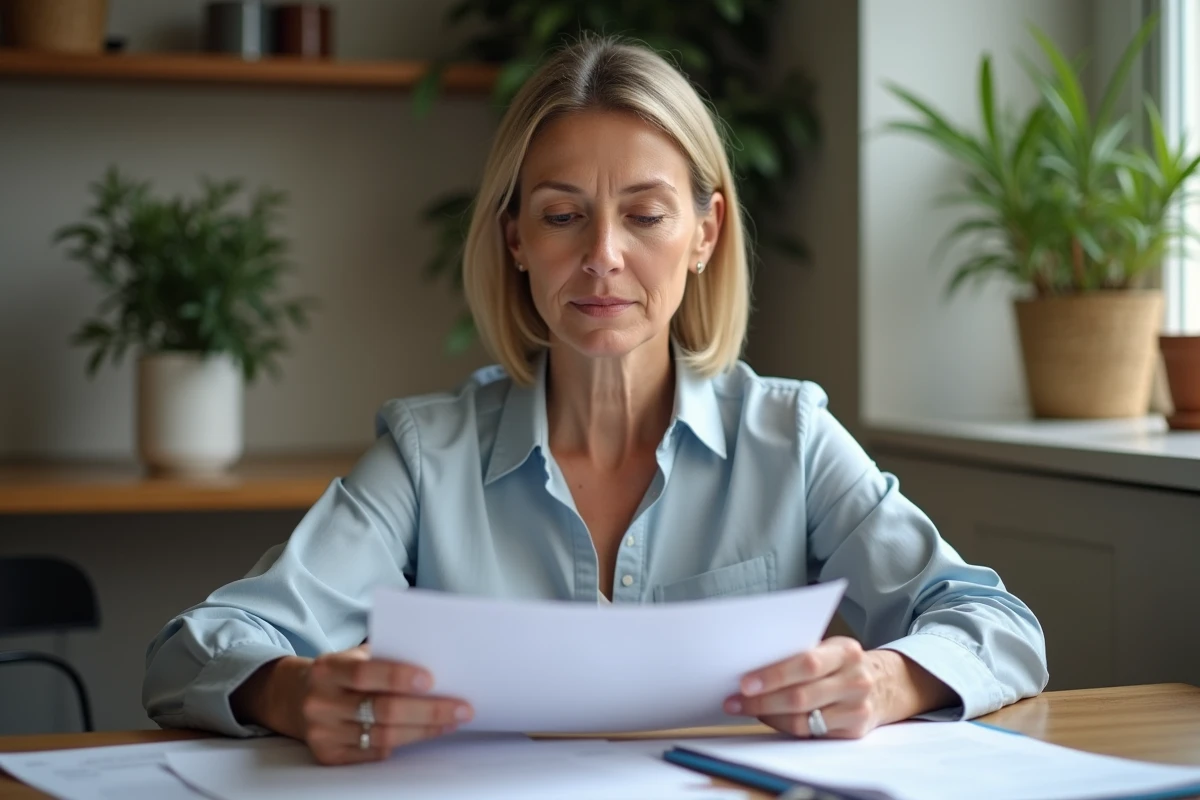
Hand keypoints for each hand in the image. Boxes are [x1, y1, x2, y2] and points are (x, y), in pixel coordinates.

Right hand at [234, 644, 472, 764]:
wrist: (294, 696)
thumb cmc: (340, 672)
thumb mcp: (353, 655)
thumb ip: (385, 657)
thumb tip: (436, 663)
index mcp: (328, 668)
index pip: (365, 673)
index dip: (398, 676)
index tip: (432, 679)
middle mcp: (321, 701)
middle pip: (381, 710)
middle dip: (428, 711)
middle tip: (461, 708)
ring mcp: (322, 731)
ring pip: (383, 736)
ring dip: (424, 730)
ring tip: (451, 721)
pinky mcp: (327, 755)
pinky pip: (373, 753)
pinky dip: (403, 743)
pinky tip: (425, 733)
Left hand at [723, 637, 897, 738]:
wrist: (884, 685)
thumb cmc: (842, 664)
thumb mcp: (829, 649)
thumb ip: (799, 654)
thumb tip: (751, 664)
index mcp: (846, 652)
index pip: (806, 664)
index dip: (773, 675)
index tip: (745, 682)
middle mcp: (855, 680)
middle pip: (801, 696)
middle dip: (762, 700)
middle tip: (735, 701)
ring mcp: (857, 708)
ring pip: (802, 720)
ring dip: (768, 716)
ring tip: (745, 709)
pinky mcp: (854, 731)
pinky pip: (810, 734)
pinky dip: (784, 726)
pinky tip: (769, 718)